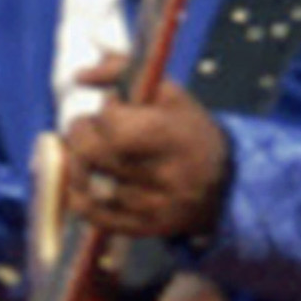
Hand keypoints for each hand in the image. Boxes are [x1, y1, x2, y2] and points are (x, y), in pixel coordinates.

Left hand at [55, 63, 229, 248]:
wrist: (223, 185)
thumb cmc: (186, 130)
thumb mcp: (167, 93)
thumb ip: (123, 70)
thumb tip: (79, 76)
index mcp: (177, 138)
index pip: (117, 127)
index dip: (104, 112)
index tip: (111, 106)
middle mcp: (167, 178)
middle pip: (93, 154)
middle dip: (79, 134)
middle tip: (87, 126)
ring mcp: (153, 208)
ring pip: (87, 184)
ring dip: (76, 162)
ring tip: (87, 150)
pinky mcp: (142, 229)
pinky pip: (90, 214)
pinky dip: (77, 193)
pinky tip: (86, 177)